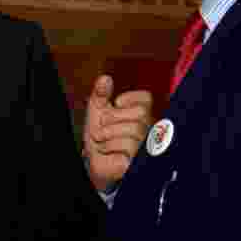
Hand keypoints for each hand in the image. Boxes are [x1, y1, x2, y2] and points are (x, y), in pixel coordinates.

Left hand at [82, 75, 151, 190]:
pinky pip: (129, 146)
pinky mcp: (139, 161)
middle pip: (141, 113)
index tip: (116, 103)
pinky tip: (105, 149)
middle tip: (102, 124)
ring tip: (100, 138)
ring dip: (109, 133)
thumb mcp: (96, 111)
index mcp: (141, 115)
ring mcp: (146, 146)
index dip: (130, 98)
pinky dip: (110, 145)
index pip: (146, 99)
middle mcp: (148, 130)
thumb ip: (100, 94)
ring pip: (135, 129)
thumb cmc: (99, 136)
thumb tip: (105, 79)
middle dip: (114, 117)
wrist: (93, 161)